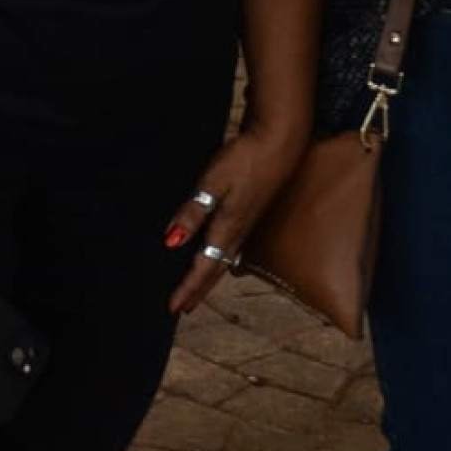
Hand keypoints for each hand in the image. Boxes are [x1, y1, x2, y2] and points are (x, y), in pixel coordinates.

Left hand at [164, 122, 305, 314]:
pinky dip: (220, 258)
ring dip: (209, 276)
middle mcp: (239, 232)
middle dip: (198, 290)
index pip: (203, 268)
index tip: (172, 308)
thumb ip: (193, 212)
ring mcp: (247, 223)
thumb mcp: (212, 184)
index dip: (187, 289)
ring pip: (224, 259)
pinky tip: (218, 254)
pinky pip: (232, 246)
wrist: (280, 142)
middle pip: (215, 269)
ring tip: (197, 288)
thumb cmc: (246, 160)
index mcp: (227, 229)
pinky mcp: (251, 212)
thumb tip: (171, 242)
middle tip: (183, 307)